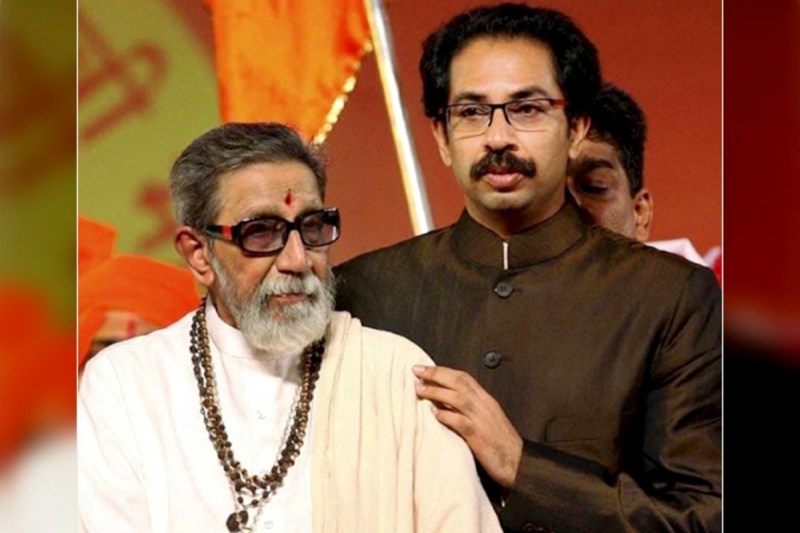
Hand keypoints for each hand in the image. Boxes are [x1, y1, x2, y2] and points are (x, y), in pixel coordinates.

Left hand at [412, 364, 522, 487]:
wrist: (520, 463)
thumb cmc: (501, 444)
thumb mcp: (486, 420)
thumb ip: (468, 409)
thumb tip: (443, 401)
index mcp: (486, 400)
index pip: (464, 377)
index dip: (443, 371)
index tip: (425, 368)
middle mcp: (484, 406)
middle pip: (459, 382)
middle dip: (436, 374)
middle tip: (416, 370)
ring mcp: (482, 420)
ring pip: (458, 398)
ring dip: (437, 392)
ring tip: (419, 389)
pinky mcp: (480, 437)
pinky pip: (461, 422)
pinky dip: (446, 416)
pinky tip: (434, 414)